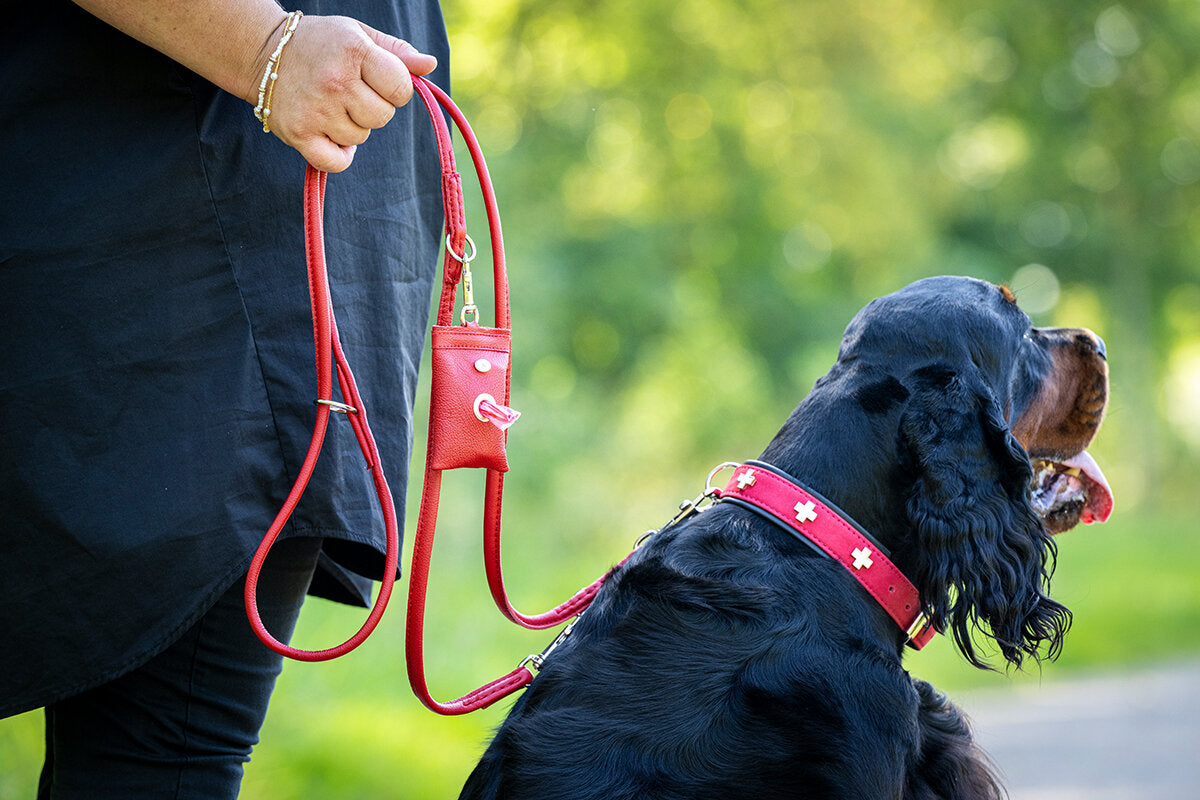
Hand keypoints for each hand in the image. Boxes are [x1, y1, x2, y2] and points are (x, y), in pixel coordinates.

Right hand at [255, 15, 437, 171]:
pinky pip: (337, 163)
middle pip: (382, 117)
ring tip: (330, 105)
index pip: (400, 88)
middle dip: (373, 108)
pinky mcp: (299, 134)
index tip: (376, 80)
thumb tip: (429, 65)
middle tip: (349, 92)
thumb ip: (396, 51)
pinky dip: (338, 155)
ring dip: (352, 126)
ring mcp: (316, 110)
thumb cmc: (321, 43)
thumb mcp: (358, 35)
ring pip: (360, 138)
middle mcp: (334, 81)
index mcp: (353, 51)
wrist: (263, 52)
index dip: (394, 88)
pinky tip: (329, 133)